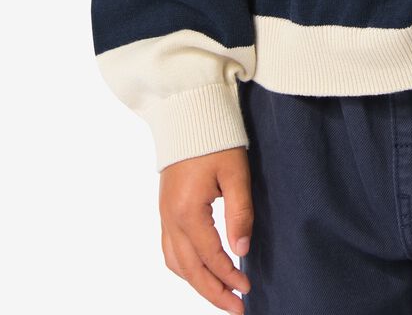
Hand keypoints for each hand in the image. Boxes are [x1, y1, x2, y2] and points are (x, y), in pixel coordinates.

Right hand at [158, 146, 253, 313]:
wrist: (188, 115)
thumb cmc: (216, 139)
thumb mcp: (236, 172)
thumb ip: (240, 212)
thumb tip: (242, 249)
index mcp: (187, 211)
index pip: (210, 256)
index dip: (229, 276)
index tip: (248, 289)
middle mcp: (171, 218)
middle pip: (190, 269)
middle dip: (213, 292)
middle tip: (236, 308)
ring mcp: (164, 215)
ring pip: (176, 263)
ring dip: (198, 283)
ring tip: (220, 295)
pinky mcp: (165, 209)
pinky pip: (169, 250)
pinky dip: (184, 268)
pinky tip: (199, 271)